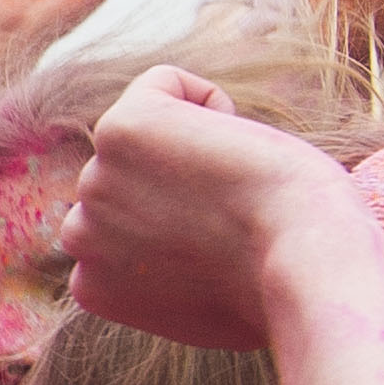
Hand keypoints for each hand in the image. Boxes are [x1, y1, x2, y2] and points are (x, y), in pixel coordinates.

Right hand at [61, 68, 379, 353]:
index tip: (224, 256)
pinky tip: (238, 141)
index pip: (123, 236)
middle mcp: (81, 235)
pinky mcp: (121, 130)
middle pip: (133, 185)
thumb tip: (178, 247)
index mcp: (92, 286)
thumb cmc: (277, 290)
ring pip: (148, 139)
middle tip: (237, 219)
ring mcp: (96, 179)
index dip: (183, 235)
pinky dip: (206, 100)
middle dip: (180, 193)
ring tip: (238, 186)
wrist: (302, 265)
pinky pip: (162, 84)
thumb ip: (163, 275)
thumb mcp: (203, 300)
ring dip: (192, 151)